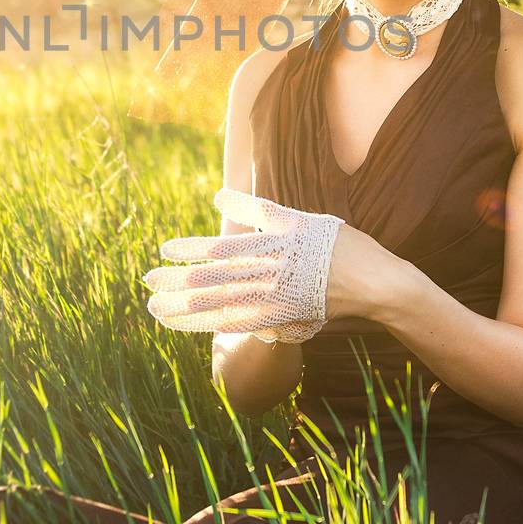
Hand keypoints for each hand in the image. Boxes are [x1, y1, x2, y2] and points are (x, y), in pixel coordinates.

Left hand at [141, 186, 345, 343]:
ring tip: (158, 310)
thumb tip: (218, 196)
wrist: (375, 283)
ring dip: (188, 307)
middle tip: (148, 282)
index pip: (222, 247)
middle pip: (215, 277)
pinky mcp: (285, 317)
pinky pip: (244, 324)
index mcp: (272, 244)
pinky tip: (195, 326)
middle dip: (178, 281)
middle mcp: (270, 271)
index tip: (164, 250)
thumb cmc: (336, 245)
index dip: (190, 249)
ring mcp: (276, 297)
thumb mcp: (297, 219)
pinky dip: (218, 325)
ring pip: (223, 303)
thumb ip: (256, 210)